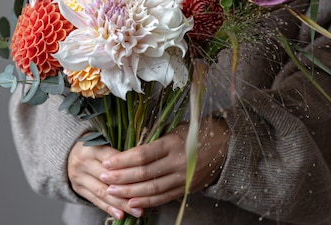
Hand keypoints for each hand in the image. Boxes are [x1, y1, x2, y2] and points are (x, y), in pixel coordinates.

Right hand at [67, 140, 144, 219]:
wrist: (68, 154)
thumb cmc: (94, 147)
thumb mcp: (103, 142)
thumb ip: (118, 153)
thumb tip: (142, 165)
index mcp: (91, 148)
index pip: (112, 160)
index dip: (128, 169)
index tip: (145, 178)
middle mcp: (83, 162)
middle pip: (107, 178)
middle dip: (127, 190)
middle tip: (144, 199)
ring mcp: (79, 177)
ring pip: (102, 192)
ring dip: (120, 204)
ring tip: (137, 212)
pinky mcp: (78, 189)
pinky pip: (95, 201)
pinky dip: (109, 208)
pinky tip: (120, 214)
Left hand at [100, 117, 228, 209]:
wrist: (227, 145)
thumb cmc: (198, 132)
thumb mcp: (176, 129)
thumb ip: (155, 140)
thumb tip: (129, 150)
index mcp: (173, 143)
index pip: (143, 154)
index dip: (123, 160)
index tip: (107, 162)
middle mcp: (178, 162)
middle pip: (145, 174)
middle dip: (121, 177)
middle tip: (103, 178)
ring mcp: (183, 177)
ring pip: (152, 189)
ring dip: (130, 192)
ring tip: (112, 191)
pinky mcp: (187, 188)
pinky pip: (164, 197)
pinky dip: (147, 201)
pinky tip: (132, 202)